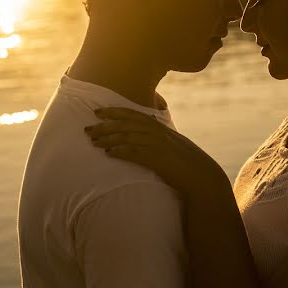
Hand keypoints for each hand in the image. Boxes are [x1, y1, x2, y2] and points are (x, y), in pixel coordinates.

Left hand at [85, 107, 228, 198]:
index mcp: (159, 127)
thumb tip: (142, 132)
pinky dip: (120, 151)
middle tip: (87, 129)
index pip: (132, 114)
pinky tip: (109, 153)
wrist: (200, 175)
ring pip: (127, 137)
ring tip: (94, 142)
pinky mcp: (157, 160)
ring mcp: (157, 145)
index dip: (113, 111)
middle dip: (105, 125)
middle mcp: (157, 133)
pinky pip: (135, 153)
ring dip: (108, 138)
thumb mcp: (171, 142)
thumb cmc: (185, 161)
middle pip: (126, 124)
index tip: (97, 112)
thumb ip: (156, 135)